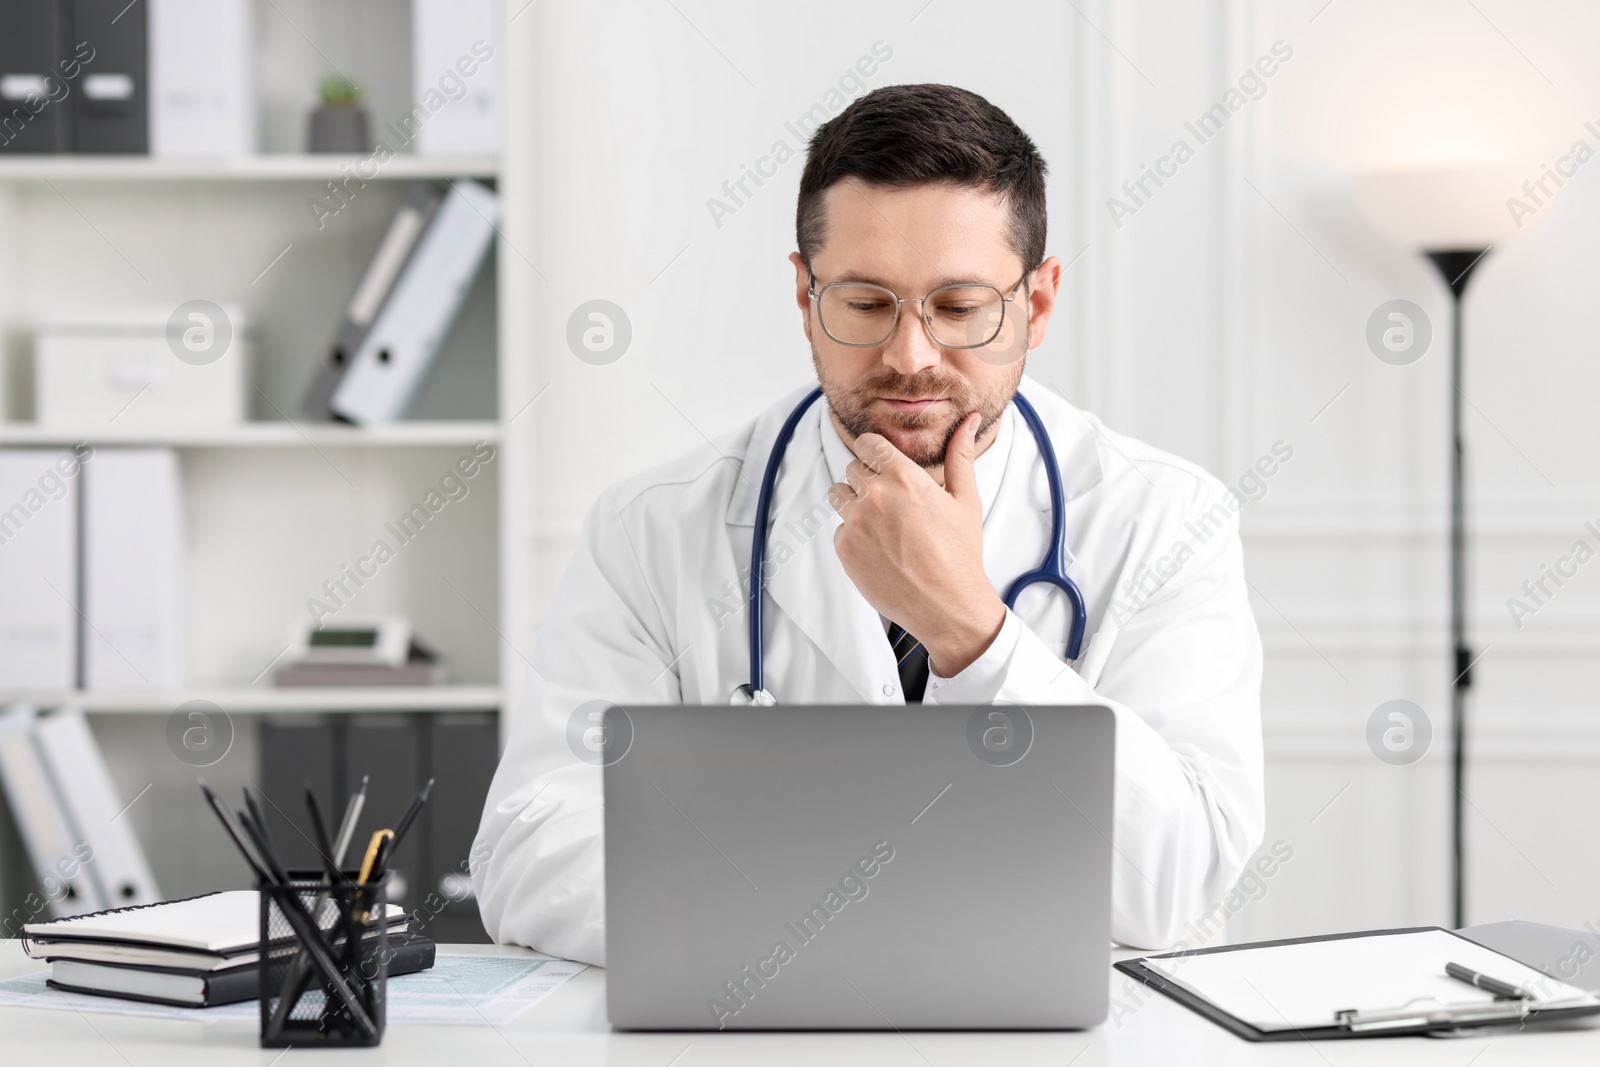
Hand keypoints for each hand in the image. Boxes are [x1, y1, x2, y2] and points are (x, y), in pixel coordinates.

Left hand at [828, 413, 1006, 677]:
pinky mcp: (845, 549)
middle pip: (852, 469)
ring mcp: (855, 523)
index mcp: (903, 477)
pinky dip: (854, 535)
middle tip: (890, 502)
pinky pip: (839, 529)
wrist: (947, 605)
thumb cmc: (960, 553)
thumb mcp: (965, 500)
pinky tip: (880, 549)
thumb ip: (960, 455)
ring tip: (881, 523)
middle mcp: (874, 495)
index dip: (872, 451)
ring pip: (838, 495)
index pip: (867, 444)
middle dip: (867, 479)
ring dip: (854, 503)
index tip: (878, 461)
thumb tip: (969, 420)